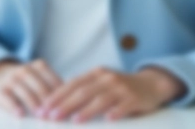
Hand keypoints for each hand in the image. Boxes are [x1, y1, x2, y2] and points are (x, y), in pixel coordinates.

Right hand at [0, 59, 62, 116]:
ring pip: (24, 91)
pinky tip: (20, 114)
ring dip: (34, 104)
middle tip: (57, 113)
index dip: (60, 91)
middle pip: (39, 85)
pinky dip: (13, 106)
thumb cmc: (26, 80)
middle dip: (48, 100)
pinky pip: (6, 98)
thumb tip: (74, 100)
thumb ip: (53, 85)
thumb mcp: (39, 76)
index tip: (68, 103)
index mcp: (38, 66)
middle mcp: (24, 70)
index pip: (52, 78)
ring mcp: (11, 79)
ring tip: (42, 116)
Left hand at [38, 67, 185, 121]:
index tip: (43, 108)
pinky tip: (109, 119)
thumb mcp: (101, 83)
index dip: (57, 96)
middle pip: (83, 92)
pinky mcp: (135, 99)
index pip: (72, 84)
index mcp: (96, 74)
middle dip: (65, 105)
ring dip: (87, 110)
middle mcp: (107, 79)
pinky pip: (124, 106)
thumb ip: (84, 90)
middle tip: (52, 117)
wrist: (151, 84)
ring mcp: (122, 88)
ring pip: (101, 99)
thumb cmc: (120, 88)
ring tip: (75, 121)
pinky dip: (116, 111)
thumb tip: (57, 103)